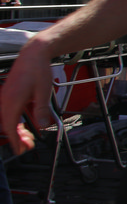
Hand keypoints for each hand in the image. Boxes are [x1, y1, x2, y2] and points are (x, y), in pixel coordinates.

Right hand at [0, 38, 58, 154]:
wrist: (33, 53)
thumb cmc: (37, 69)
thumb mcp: (43, 91)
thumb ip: (42, 109)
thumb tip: (43, 125)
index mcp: (11, 101)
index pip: (10, 127)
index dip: (15, 141)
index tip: (21, 150)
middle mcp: (6, 100)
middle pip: (8, 125)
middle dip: (17, 138)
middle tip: (28, 146)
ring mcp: (6, 97)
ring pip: (9, 119)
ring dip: (18, 129)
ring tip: (29, 138)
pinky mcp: (10, 94)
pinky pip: (11, 112)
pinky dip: (18, 120)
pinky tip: (27, 124)